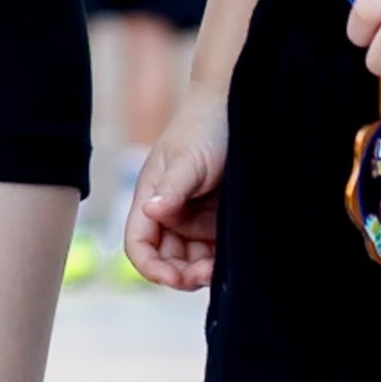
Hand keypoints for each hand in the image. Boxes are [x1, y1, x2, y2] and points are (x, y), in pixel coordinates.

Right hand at [124, 87, 229, 289]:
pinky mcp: (219, 218)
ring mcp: (195, 216)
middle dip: (181, 274)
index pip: (139, 245)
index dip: (151, 267)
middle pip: (166, 260)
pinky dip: (221, 261)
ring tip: (222, 267)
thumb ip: (172, 187)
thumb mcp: (188, 158)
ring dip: (203, 271)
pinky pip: (215, 250)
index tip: (174, 278)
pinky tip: (234, 258)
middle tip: (207, 273)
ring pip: (192, 260)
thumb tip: (152, 211)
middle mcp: (170, 211)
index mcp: (152, 198)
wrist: (241, 103)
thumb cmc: (207, 125)